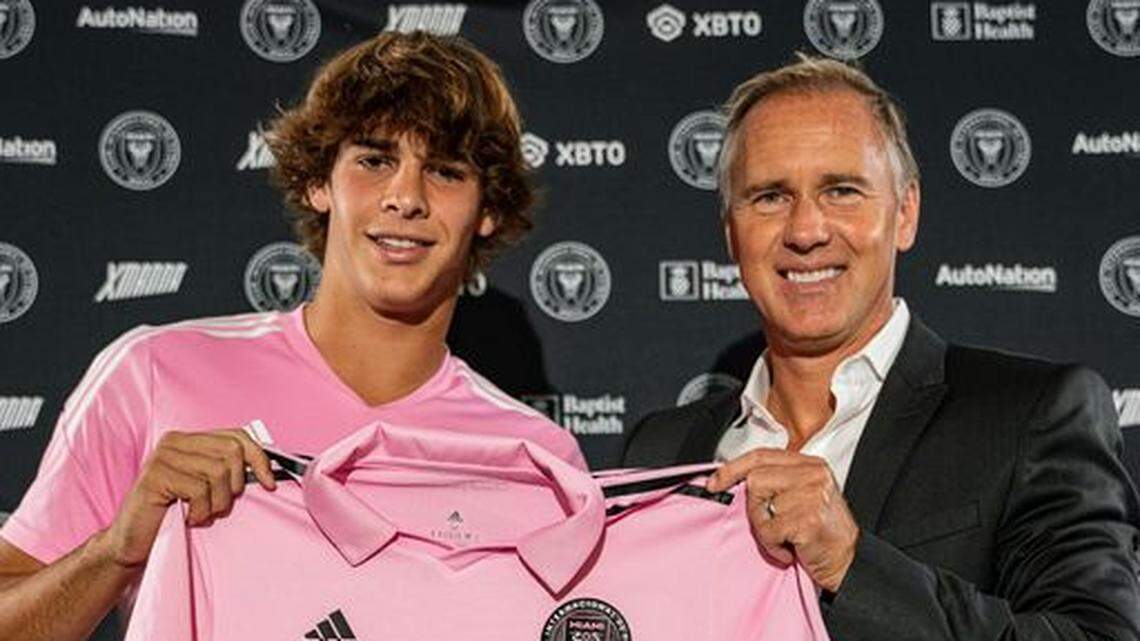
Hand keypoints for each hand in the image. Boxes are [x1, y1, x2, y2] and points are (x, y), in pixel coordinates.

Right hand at [100, 429, 274, 568]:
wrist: (131, 542)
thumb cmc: (172, 515)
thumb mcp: (205, 487)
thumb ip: (226, 469)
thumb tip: (266, 467)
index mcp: (188, 439)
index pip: (236, 436)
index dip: (259, 458)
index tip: (270, 483)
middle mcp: (173, 441)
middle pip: (231, 452)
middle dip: (234, 485)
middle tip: (217, 505)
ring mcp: (162, 457)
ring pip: (218, 472)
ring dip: (217, 503)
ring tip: (201, 513)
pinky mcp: (155, 476)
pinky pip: (199, 489)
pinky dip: (201, 511)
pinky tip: (188, 518)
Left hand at [707, 448, 858, 592]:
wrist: (848, 562)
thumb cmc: (822, 533)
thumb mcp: (802, 497)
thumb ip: (777, 482)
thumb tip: (734, 480)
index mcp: (810, 465)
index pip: (762, 455)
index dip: (733, 468)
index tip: (715, 482)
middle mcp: (813, 475)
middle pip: (755, 479)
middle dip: (754, 508)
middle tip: (770, 525)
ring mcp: (812, 495)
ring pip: (758, 504)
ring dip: (765, 530)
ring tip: (785, 538)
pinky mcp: (808, 519)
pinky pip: (769, 530)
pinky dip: (773, 546)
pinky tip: (791, 549)